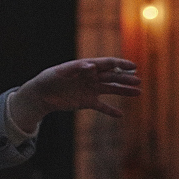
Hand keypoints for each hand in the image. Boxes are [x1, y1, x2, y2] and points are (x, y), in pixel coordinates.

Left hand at [15, 58, 140, 121]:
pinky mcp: (87, 102)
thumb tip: (91, 66)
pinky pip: (102, 106)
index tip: (133, 66)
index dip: (120, 64)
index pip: (107, 64)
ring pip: (111, 90)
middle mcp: (91, 78)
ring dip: (124, 91)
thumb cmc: (49, 79)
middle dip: (125, 79)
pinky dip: (110, 110)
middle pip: (112, 77)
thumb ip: (76, 68)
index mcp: (86, 67)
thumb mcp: (61, 72)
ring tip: (138, 93)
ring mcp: (90, 90)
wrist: (40, 94)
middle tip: (138, 81)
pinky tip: (120, 115)